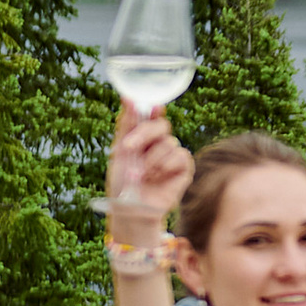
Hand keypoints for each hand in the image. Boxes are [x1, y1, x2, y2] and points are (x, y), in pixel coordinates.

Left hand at [107, 106, 193, 240]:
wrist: (131, 209)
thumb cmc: (123, 181)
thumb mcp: (120, 151)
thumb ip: (126, 124)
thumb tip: (128, 97)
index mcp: (144, 136)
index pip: (152, 114)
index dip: (153, 108)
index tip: (151, 105)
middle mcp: (160, 142)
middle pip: (161, 125)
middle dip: (144, 134)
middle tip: (129, 148)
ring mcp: (173, 155)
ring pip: (169, 143)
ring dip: (151, 160)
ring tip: (142, 175)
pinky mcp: (184, 168)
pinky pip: (180, 156)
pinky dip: (165, 166)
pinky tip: (157, 177)